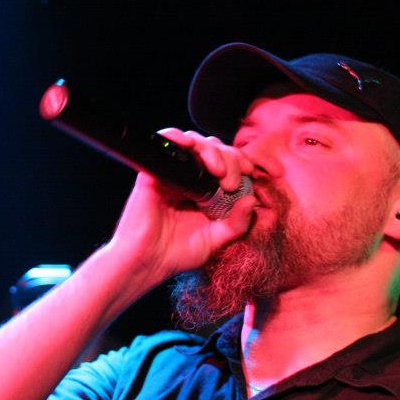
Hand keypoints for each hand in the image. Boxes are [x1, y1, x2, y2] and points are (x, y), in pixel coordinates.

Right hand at [104, 129, 257, 285]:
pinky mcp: (154, 172)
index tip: (252, 174)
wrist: (146, 262)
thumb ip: (237, 222)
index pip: (228, 164)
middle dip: (231, 159)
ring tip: (219, 172)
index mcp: (205, 191)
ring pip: (195, 143)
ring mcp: (171, 174)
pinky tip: (191, 147)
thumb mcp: (216, 240)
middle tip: (231, 184)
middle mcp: (189, 179)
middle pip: (214, 149)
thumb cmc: (177, 254)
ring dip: (212, 151)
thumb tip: (252, 200)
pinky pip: (165, 142)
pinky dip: (178, 136)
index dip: (242, 162)